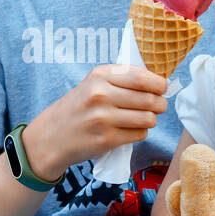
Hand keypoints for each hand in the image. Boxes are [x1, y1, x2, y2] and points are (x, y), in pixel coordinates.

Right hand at [27, 64, 168, 178]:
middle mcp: (101, 94)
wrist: (51, 136)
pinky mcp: (106, 139)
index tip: (162, 88)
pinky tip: (130, 130)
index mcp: (100, 75)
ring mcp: (103, 118)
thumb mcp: (93, 84)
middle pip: (149, 99)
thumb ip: (122, 80)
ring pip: (148, 118)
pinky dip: (140, 132)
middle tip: (159, 106)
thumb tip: (160, 82)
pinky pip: (139, 134)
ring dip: (151, 120)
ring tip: (144, 118)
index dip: (159, 84)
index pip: (142, 78)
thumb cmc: (79, 108)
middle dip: (160, 104)